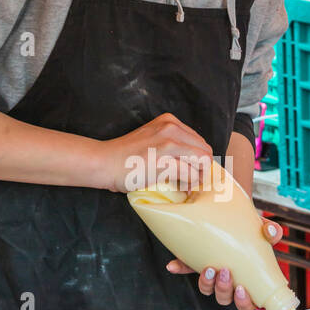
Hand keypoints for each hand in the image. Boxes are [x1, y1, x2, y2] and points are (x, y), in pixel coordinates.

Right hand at [97, 113, 212, 193]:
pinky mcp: (164, 161)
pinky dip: (190, 184)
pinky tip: (182, 188)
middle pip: (205, 150)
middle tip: (191, 181)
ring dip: (198, 177)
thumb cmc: (125, 156)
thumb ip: (171, 142)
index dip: (199, 159)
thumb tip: (193, 160)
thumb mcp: (151, 138)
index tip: (191, 171)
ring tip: (187, 185)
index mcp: (169, 121)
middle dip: (202, 169)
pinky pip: (191, 174)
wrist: (104, 162)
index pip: (199, 141)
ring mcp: (168, 144)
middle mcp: (171, 128)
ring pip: (203, 161)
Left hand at [166, 218, 283, 309]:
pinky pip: (185, 267)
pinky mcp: (196, 260)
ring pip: (207, 290)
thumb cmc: (251, 230)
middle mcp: (228, 282)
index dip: (243, 302)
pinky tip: (173, 265)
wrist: (231, 212)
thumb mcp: (262, 231)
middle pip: (224, 298)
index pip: (246, 303)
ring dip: (206, 283)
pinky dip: (179, 266)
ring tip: (209, 268)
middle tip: (225, 273)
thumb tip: (272, 232)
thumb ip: (269, 231)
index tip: (241, 289)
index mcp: (246, 280)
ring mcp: (212, 273)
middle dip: (223, 289)